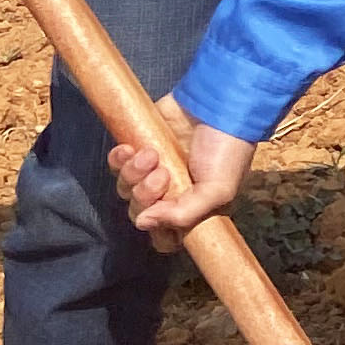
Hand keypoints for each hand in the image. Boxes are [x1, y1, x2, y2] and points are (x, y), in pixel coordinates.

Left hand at [109, 96, 254, 248]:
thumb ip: (184, 214)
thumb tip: (143, 222)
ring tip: (152, 155)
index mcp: (192, 210)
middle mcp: (171, 194)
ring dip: (133, 174)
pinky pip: (116, 164)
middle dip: (145, 195)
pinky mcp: (139, 148)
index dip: (157, 232)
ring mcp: (153, 171)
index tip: (160, 215)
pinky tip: (131, 148)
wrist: (219, 105)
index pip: (165, 238)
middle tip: (163, 174)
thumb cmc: (228, 150)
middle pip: (139, 212)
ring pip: (125, 188)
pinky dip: (119, 159)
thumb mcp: (218, 190)